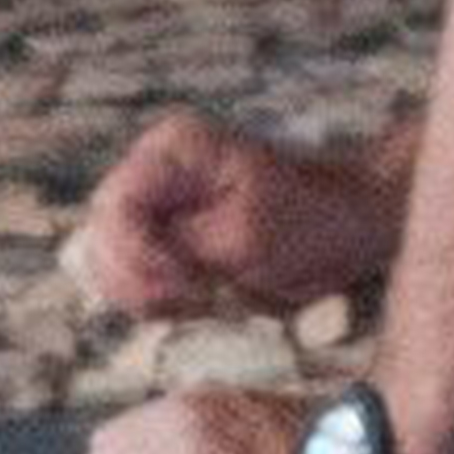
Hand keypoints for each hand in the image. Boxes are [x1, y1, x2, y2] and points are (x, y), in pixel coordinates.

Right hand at [68, 108, 399, 320]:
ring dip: (143, 293)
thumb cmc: (311, 218)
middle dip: (136, 279)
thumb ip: (180, 245)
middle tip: (192, 298)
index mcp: (171, 152)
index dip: (135, 257)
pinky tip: (194, 301)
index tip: (183, 284)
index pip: (112, 210)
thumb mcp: (245, 234)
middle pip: (100, 235)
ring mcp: (158, 202)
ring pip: (110, 260)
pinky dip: (155, 298)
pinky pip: (135, 274)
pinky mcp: (168, 234)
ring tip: (198, 300)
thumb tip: (135, 264)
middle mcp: (154, 170)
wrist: (352, 220)